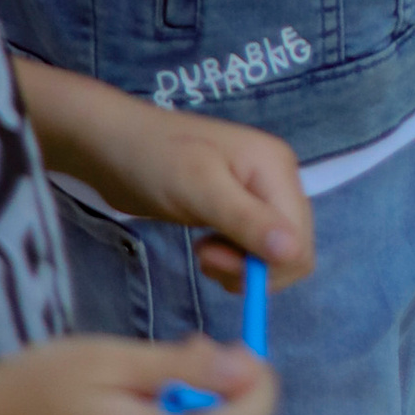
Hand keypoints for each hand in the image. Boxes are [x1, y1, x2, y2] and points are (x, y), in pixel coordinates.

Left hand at [14, 67, 311, 294]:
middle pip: (293, 249)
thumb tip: (294, 253)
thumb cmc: (154, 160)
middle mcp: (276, 179)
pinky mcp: (240, 208)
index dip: (266, 265)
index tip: (216, 258)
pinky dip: (234, 261)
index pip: (299, 241)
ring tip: (203, 253)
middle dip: (253, 268)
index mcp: (276, 167)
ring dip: (240, 268)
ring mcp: (259, 193)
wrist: (115, 146)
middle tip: (206, 257)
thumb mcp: (199, 189)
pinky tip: (206, 249)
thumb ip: (247, 220)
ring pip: (275, 254)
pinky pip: (256, 250)